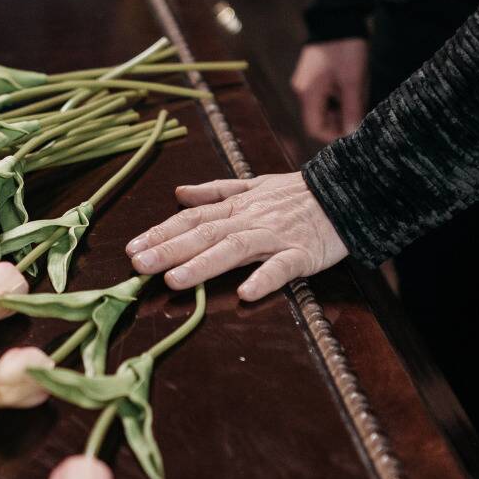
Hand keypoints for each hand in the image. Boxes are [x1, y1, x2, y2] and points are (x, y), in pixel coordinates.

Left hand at [126, 172, 348, 300]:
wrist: (347, 192)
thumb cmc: (298, 194)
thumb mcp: (254, 185)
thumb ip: (215, 192)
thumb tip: (178, 193)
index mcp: (237, 207)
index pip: (191, 219)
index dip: (161, 232)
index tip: (131, 247)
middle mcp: (250, 220)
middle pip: (204, 234)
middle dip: (168, 249)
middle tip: (138, 265)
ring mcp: (275, 237)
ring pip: (234, 249)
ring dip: (203, 264)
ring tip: (174, 280)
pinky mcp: (302, 254)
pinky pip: (281, 267)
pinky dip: (264, 278)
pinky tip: (246, 293)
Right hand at [291, 38, 367, 142]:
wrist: (339, 16)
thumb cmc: (345, 49)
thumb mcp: (352, 82)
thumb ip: (351, 110)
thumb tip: (352, 134)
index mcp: (308, 93)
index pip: (315, 128)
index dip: (333, 135)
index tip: (353, 130)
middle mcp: (303, 90)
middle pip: (319, 118)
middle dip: (339, 120)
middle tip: (359, 112)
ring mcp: (307, 81)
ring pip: (324, 107)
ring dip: (341, 108)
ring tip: (358, 97)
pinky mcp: (314, 74)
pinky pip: (325, 94)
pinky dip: (338, 97)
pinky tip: (352, 87)